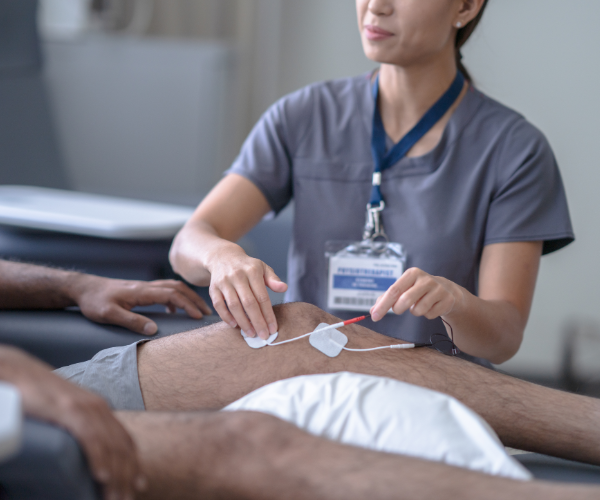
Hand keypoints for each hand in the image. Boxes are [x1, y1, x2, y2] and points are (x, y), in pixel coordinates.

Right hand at [0, 346, 144, 499]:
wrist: (18, 371)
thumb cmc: (38, 395)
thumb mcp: (66, 411)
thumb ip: (80, 426)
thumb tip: (85, 450)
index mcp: (100, 408)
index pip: (125, 440)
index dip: (134, 464)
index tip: (139, 486)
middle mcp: (98, 407)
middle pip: (121, 447)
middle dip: (127, 477)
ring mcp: (85, 407)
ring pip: (108, 446)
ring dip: (115, 476)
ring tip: (115, 497)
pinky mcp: (69, 409)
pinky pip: (90, 437)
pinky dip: (98, 458)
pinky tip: (101, 476)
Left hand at [71, 276, 211, 334]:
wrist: (84, 288)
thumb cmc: (94, 302)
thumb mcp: (109, 315)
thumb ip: (132, 321)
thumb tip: (154, 329)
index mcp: (142, 292)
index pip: (172, 295)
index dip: (188, 305)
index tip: (199, 317)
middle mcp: (146, 286)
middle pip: (178, 288)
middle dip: (195, 300)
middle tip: (207, 313)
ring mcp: (145, 287)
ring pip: (173, 287)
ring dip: (188, 297)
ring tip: (198, 311)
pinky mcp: (141, 290)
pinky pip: (165, 290)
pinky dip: (176, 298)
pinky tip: (173, 311)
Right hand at [206, 246, 287, 339]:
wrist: (223, 257)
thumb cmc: (248, 267)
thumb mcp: (262, 268)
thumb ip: (273, 279)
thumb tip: (284, 288)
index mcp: (253, 271)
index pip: (262, 297)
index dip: (268, 314)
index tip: (273, 328)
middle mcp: (238, 276)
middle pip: (249, 303)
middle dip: (257, 321)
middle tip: (263, 336)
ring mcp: (224, 282)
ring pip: (234, 305)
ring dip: (242, 322)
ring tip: (251, 333)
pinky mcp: (213, 288)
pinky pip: (218, 305)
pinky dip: (225, 316)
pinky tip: (234, 325)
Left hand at [370, 268, 462, 321]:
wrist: (447, 290)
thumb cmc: (418, 289)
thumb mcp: (404, 288)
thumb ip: (387, 298)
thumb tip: (373, 311)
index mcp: (412, 273)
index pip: (394, 290)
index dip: (383, 305)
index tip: (374, 316)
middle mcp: (425, 279)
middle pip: (405, 300)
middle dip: (398, 309)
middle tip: (398, 309)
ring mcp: (438, 289)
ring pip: (418, 310)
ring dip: (415, 311)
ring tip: (420, 304)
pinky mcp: (447, 300)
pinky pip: (430, 315)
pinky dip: (427, 314)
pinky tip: (432, 306)